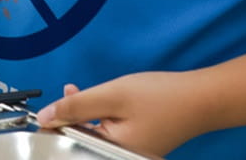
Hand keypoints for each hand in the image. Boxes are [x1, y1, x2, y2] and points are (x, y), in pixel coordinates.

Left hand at [37, 73, 214, 157]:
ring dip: (84, 112)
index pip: (70, 143)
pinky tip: (97, 99)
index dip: (54, 124)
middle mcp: (121, 157)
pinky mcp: (137, 144)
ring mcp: (130, 152)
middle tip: (66, 91)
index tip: (44, 108)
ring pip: (95, 133)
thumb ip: (76, 106)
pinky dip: (100, 115)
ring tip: (76, 91)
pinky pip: (109, 131)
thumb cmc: (161, 97)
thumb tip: (44, 117)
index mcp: (112, 153)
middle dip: (70, 116)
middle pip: (82, 139)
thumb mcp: (111, 96)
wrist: (202, 98)